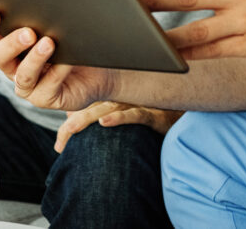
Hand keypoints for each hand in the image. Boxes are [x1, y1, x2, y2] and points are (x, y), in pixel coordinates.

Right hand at [0, 10, 114, 111]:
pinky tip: (68, 61)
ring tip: (49, 43)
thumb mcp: (60, 25)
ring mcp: (29, 84)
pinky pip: (47, 86)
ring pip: (23, 75)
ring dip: (34, 59)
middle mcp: (15, 65)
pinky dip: (58, 72)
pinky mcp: (45, 98)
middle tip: (29, 32)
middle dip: (11, 43)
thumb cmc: (76, 43)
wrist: (100, 72)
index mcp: (12, 44)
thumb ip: (49, 14)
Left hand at [55, 103, 183, 152]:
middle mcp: (123, 98)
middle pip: (91, 109)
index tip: (60, 146)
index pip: (85, 108)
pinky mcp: (153, 114)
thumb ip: (99, 112)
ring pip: (108, 109)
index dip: (69, 125)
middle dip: (72, 128)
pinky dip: (119, 117)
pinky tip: (104, 122)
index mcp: (114, 98)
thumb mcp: (125, 114)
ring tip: (70, 131)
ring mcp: (138, 104)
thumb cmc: (153, 113)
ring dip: (88, 120)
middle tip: (60, 146)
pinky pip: (135, 115)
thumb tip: (72, 118)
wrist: (185, 113)